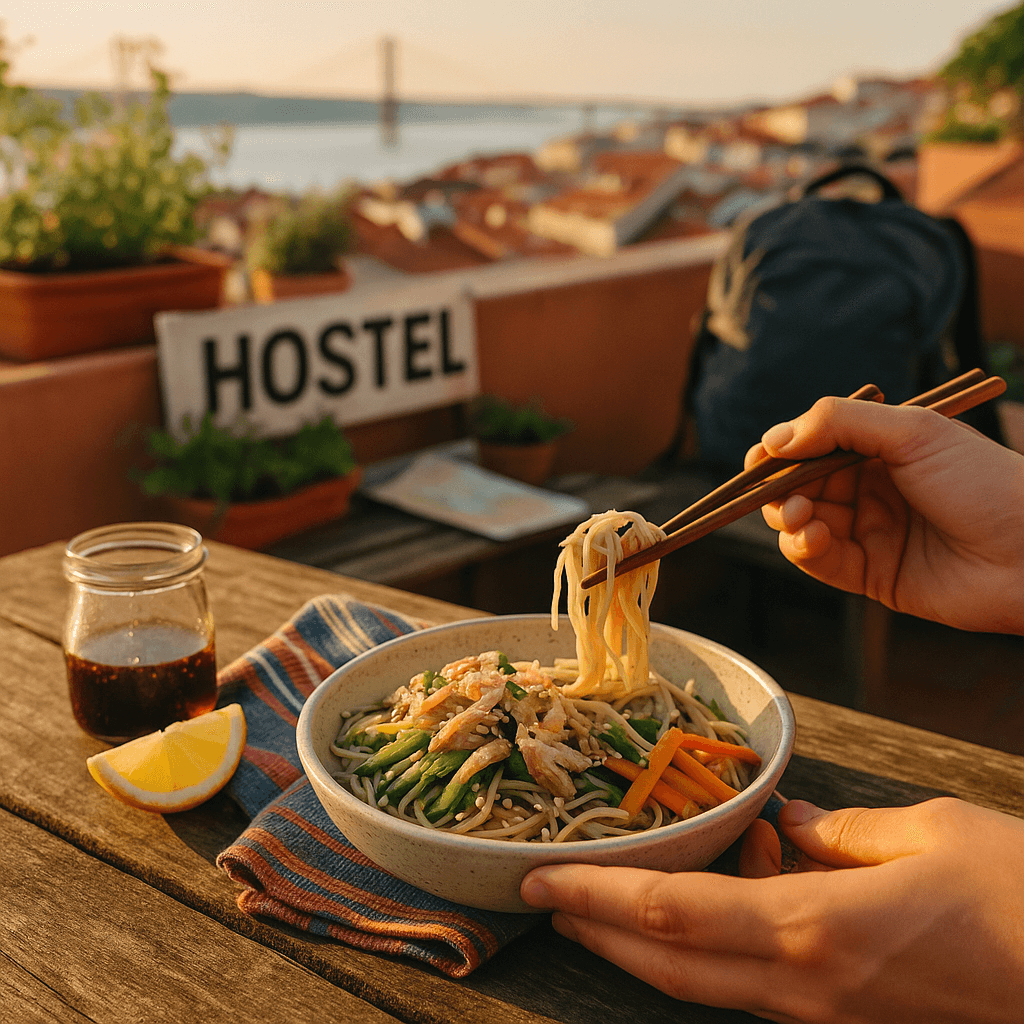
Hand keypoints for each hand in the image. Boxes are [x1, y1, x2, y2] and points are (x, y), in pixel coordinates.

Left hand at [521, 799, 1023, 1023]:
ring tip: (603, 907)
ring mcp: (825, 1015)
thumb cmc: (1021, 899)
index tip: (543, 881)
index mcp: (814, 929)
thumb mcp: (931, 833)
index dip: (598, 899)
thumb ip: (845, 832)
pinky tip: (715, 910)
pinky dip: (711, 951)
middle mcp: (806, 986)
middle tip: (546, 899)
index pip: (672, 915)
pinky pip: (755, 987)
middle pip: (670, 966)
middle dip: (597, 932)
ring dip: (643, 946)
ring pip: (704, 985)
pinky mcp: (849, 1022)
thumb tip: (796, 827)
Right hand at [745, 397, 1023, 632]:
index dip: (781, 451)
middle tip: (782, 493)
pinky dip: (804, 549)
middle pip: (799, 486)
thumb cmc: (986, 481)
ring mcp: (869, 532)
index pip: (812, 445)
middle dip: (780, 488)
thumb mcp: (912, 431)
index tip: (762, 457)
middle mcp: (870, 489)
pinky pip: (820, 561)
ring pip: (801, 524)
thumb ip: (839, 423)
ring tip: (801, 516)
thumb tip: (776, 437)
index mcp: (880, 449)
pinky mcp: (871, 575)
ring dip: (789, 518)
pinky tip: (812, 537)